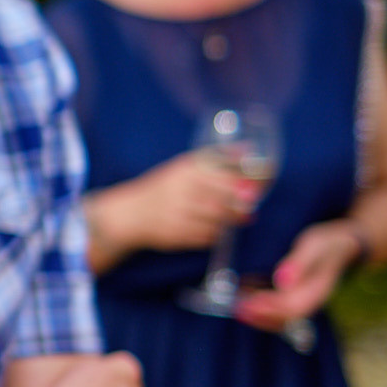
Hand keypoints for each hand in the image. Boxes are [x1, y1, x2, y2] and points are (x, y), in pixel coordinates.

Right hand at [97, 152, 256, 254]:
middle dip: (240, 208)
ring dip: (229, 222)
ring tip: (234, 218)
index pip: (224, 180)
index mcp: (185, 172)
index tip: (254, 191)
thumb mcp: (185, 166)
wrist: (132, 213)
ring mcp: (177, 216)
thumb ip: (217, 157)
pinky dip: (215, 234)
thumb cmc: (164, 187)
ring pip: (217, 222)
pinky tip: (213, 228)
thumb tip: (249, 148)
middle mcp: (180, 192)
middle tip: (247, 209)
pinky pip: (207, 237)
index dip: (243, 187)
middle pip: (223, 204)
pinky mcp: (175, 236)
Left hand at [236, 220, 362, 330]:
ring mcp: (305, 301)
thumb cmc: (328, 243)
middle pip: (286, 317)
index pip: (294, 308)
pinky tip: (246, 305)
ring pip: (283, 318)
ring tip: (239, 311)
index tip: (249, 303)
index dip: (270, 309)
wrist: (342, 245)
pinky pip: (281, 311)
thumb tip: (282, 281)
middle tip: (238, 310)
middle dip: (261, 315)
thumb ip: (299, 263)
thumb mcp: (314, 246)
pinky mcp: (298, 297)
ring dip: (260, 317)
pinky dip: (264, 311)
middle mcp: (312, 300)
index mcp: (318, 291)